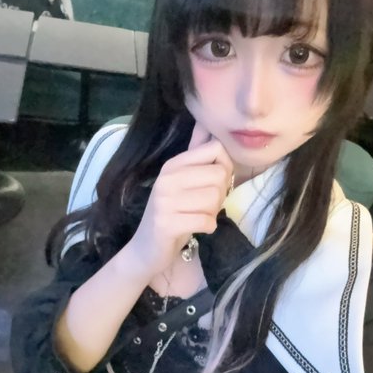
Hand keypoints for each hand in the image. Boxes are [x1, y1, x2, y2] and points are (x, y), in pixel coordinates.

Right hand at [125, 122, 233, 279]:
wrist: (146, 250)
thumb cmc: (172, 213)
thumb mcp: (181, 180)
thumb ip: (195, 153)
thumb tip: (205, 123)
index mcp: (173, 164)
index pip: (216, 148)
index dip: (225, 168)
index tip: (214, 183)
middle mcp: (167, 178)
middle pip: (219, 175)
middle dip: (220, 195)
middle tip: (205, 205)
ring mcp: (164, 201)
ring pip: (215, 199)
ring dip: (213, 213)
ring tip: (197, 216)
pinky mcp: (167, 223)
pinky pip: (206, 221)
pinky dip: (207, 227)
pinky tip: (196, 228)